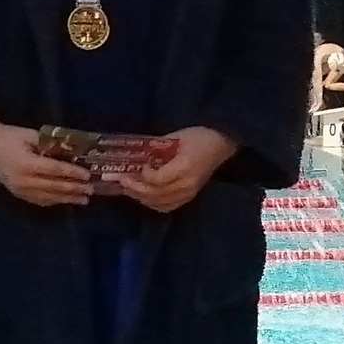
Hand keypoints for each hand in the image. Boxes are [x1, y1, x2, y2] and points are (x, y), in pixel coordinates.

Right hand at [0, 109, 92, 208]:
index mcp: (27, 164)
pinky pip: (38, 200)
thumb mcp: (31, 135)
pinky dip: (53, 201)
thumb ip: (51, 145)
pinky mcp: (17, 193)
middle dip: (74, 189)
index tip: (87, 176)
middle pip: (54, 187)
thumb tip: (72, 151)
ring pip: (48, 197)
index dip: (73, 174)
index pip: (56, 171)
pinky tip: (64, 200)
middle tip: (91, 191)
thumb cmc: (9, 135)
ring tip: (83, 200)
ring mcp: (19, 189)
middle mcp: (23, 180)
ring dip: (67, 199)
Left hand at [118, 127, 237, 213]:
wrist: (221, 144)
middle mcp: (187, 184)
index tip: (138, 166)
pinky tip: (144, 196)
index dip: (143, 175)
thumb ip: (157, 149)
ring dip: (142, 198)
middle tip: (121, 180)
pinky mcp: (190, 196)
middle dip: (136, 189)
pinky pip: (168, 206)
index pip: (157, 179)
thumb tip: (138, 158)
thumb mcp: (176, 136)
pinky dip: (153, 203)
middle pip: (156, 194)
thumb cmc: (198, 136)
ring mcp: (189, 193)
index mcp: (184, 167)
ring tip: (129, 189)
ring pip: (160, 203)